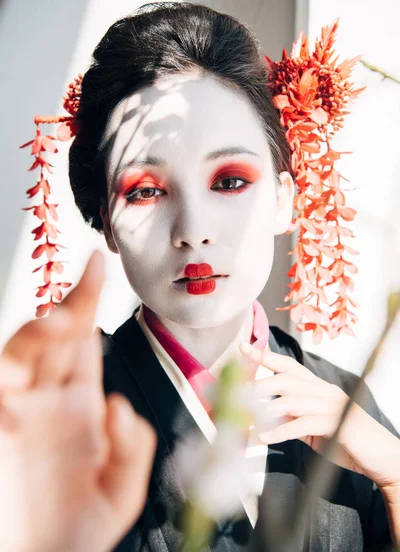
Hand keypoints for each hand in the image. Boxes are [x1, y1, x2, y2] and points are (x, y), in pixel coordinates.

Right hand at [0, 251, 155, 551]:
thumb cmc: (75, 534)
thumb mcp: (121, 492)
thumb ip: (132, 446)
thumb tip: (117, 403)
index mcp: (79, 407)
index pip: (84, 343)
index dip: (90, 304)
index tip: (99, 266)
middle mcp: (47, 402)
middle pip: (56, 337)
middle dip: (73, 302)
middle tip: (92, 273)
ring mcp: (18, 412)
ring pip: (21, 351)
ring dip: (39, 332)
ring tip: (62, 321)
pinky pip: (0, 384)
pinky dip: (8, 369)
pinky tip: (24, 360)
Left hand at [240, 342, 399, 488]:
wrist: (382, 457)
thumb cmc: (349, 442)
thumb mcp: (317, 425)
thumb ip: (295, 417)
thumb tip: (267, 417)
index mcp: (319, 387)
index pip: (289, 365)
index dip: (265, 356)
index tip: (243, 348)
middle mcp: (324, 391)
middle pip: (284, 379)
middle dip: (257, 387)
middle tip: (234, 399)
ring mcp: (331, 406)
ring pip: (290, 400)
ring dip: (263, 412)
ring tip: (242, 423)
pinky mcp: (336, 425)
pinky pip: (301, 424)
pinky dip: (279, 431)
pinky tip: (263, 438)